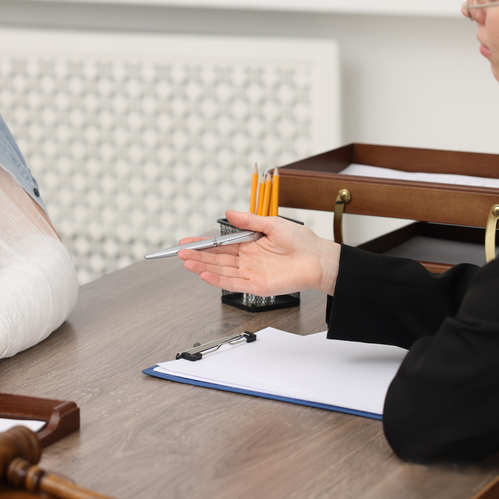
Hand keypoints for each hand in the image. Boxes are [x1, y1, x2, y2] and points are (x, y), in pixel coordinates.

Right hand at [179, 209, 341, 295]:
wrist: (319, 258)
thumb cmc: (302, 241)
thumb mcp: (272, 223)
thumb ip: (248, 221)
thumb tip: (229, 213)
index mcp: (250, 245)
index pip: (220, 245)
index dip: (203, 244)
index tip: (186, 242)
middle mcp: (247, 260)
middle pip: (216, 259)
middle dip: (197, 256)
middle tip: (179, 253)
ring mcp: (251, 274)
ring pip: (221, 271)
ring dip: (202, 267)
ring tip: (186, 262)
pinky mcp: (256, 286)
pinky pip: (232, 283)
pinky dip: (216, 279)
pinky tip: (204, 273)